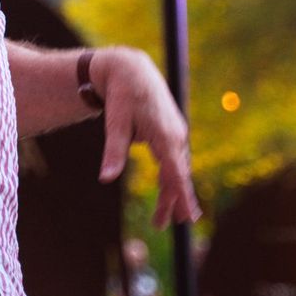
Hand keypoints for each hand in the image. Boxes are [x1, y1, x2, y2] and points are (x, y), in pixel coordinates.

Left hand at [93, 47, 200, 228]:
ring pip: (175, 169)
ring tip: (161, 219)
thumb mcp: (114, 124)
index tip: (189, 218)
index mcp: (165, 136)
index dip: (182, 197)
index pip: (176, 174)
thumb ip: (113, 152)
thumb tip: (105, 179)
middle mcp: (176, 136)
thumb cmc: (122, 96)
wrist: (131, 69)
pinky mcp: (170, 131)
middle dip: (172, 202)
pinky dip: (169, 177)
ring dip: (169, 193)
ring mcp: (176, 133)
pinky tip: (164, 190)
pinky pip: (173, 160)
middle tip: (161, 226)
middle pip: (176, 176)